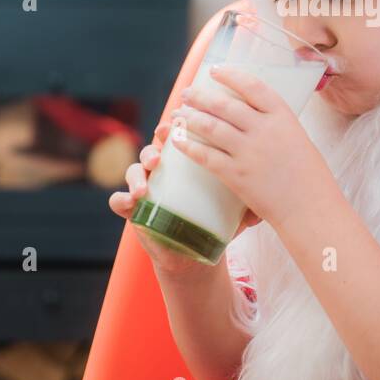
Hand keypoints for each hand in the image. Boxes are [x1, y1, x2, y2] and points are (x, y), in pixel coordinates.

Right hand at [109, 121, 260, 276]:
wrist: (192, 252)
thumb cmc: (213, 219)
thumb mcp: (231, 209)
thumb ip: (246, 204)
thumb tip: (260, 212)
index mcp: (185, 162)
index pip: (178, 138)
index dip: (175, 128)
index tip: (177, 126)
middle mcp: (162, 170)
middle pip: (153, 149)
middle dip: (153, 148)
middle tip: (158, 157)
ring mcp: (145, 187)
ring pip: (133, 171)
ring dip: (136, 175)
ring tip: (144, 188)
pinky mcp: (133, 211)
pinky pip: (118, 202)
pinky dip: (120, 200)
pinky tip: (129, 202)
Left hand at [167, 64, 339, 231]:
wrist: (311, 208)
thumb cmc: (310, 176)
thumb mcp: (298, 138)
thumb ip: (276, 125)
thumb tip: (253, 115)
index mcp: (283, 116)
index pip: (252, 86)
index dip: (230, 75)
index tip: (214, 70)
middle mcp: (264, 129)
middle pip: (225, 104)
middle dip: (201, 96)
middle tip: (187, 93)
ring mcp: (249, 152)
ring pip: (211, 127)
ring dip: (190, 117)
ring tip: (178, 113)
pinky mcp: (236, 175)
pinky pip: (206, 156)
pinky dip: (189, 146)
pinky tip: (178, 141)